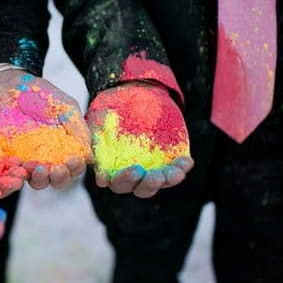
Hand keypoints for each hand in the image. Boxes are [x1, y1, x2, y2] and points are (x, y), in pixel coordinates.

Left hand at [0, 70, 92, 189]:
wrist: (13, 84)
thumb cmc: (44, 95)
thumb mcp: (66, 108)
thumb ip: (79, 130)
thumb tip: (89, 158)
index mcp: (66, 149)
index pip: (73, 167)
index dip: (74, 167)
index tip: (72, 160)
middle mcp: (49, 159)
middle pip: (56, 179)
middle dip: (58, 178)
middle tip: (56, 169)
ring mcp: (28, 159)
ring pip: (36, 180)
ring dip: (40, 179)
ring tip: (39, 168)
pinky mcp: (9, 157)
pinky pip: (14, 171)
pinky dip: (17, 172)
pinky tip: (20, 163)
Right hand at [86, 81, 193, 197]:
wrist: (132, 94)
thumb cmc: (109, 111)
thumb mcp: (97, 124)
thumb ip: (96, 148)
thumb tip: (102, 180)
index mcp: (114, 170)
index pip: (119, 184)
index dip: (125, 180)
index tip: (133, 170)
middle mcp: (134, 174)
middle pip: (141, 188)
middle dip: (148, 184)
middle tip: (154, 175)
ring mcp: (153, 167)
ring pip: (162, 182)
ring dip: (168, 179)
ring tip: (176, 172)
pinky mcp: (169, 158)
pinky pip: (177, 168)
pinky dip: (182, 166)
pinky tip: (186, 161)